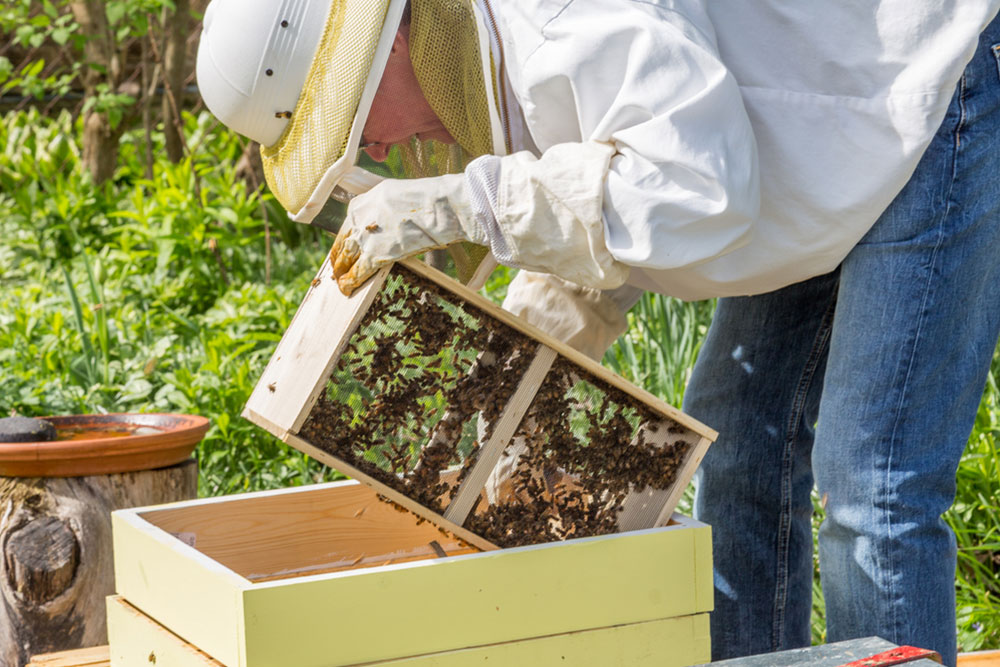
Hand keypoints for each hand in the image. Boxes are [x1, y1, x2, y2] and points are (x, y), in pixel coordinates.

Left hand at [329, 174, 486, 294]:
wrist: (438, 206)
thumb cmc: (426, 200)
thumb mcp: (394, 195)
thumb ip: (382, 209)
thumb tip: (384, 220)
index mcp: (361, 203)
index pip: (346, 227)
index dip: (345, 242)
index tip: (344, 251)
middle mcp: (357, 219)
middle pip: (341, 243)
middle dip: (339, 259)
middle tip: (337, 271)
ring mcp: (365, 237)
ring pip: (345, 258)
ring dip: (341, 273)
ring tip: (340, 283)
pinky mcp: (375, 254)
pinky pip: (357, 272)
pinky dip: (350, 282)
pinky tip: (347, 289)